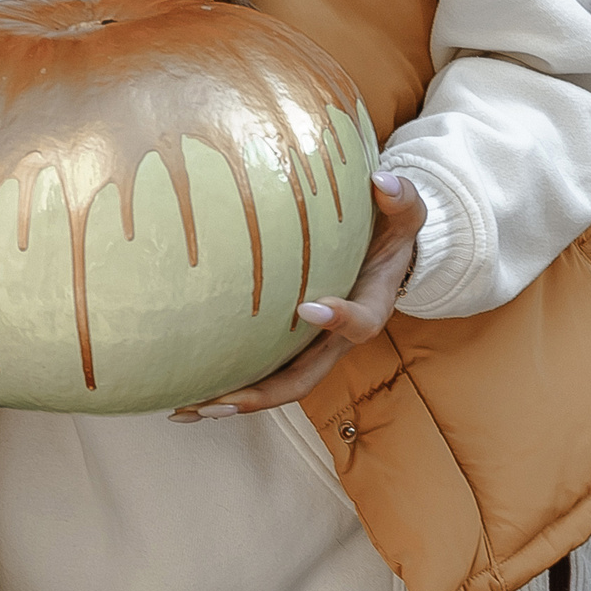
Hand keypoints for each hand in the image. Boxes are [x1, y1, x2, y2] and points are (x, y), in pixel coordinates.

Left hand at [171, 169, 428, 421]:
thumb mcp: (405, 214)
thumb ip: (401, 199)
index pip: (361, 324)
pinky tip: (186, 392)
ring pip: (275, 384)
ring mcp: (312, 346)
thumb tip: (384, 182)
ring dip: (233, 399)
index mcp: (371, 307)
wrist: (389, 254)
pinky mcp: (289, 343)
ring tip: (184, 408)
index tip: (309, 306)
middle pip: (303, 379)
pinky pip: (261, 370)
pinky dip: (227, 385)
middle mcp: (337, 339)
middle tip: (216, 399)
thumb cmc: (392, 231)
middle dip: (261, 393)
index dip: (339, 319)